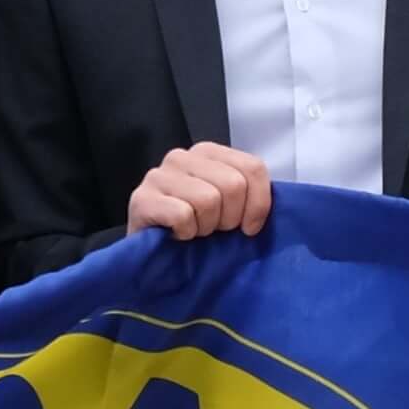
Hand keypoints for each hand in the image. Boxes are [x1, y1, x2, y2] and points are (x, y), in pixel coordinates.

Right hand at [128, 143, 271, 240]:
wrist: (152, 256)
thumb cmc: (196, 230)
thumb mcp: (229, 207)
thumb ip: (248, 193)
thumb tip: (267, 207)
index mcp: (208, 152)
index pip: (253, 167)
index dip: (258, 204)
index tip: (249, 227)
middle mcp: (181, 157)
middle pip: (233, 185)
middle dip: (229, 218)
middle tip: (214, 229)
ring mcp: (158, 175)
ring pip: (208, 200)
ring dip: (205, 227)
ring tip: (194, 231)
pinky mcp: (141, 199)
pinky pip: (182, 215)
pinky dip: (185, 233)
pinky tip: (176, 234)